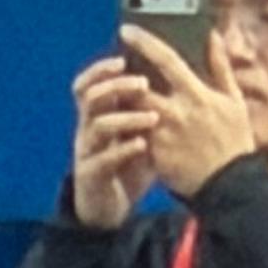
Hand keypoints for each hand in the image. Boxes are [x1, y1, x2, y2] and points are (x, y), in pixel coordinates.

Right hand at [69, 56, 164, 227]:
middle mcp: (87, 128)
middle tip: (143, 84)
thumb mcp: (142, 136)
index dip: (102, 69)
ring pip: (97, 125)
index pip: (90, 82)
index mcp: (97, 114)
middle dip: (115, 85)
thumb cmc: (128, 168)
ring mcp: (86, 151)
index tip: (124, 57)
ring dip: (125, 117)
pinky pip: (103, 159)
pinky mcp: (90, 176)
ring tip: (152, 117)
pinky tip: (143, 146)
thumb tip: (180, 85)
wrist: (110, 210)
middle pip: (89, 96)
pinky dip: (123, 151)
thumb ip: (152, 112)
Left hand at [110, 24, 256, 201]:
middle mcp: (176, 113)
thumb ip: (221, 68)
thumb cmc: (235, 144)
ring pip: (132, 113)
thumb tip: (213, 37)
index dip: (144, 42)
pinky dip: (131, 131)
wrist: (231, 188)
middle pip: (138, 87)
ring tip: (123, 103)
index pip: (165, 59)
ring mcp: (163, 135)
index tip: (126, 30)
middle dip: (124, 80)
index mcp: (196, 95)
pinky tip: (130, 130)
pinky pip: (136, 138)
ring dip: (125, 106)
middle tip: (118, 76)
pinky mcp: (156, 156)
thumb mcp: (234, 102)